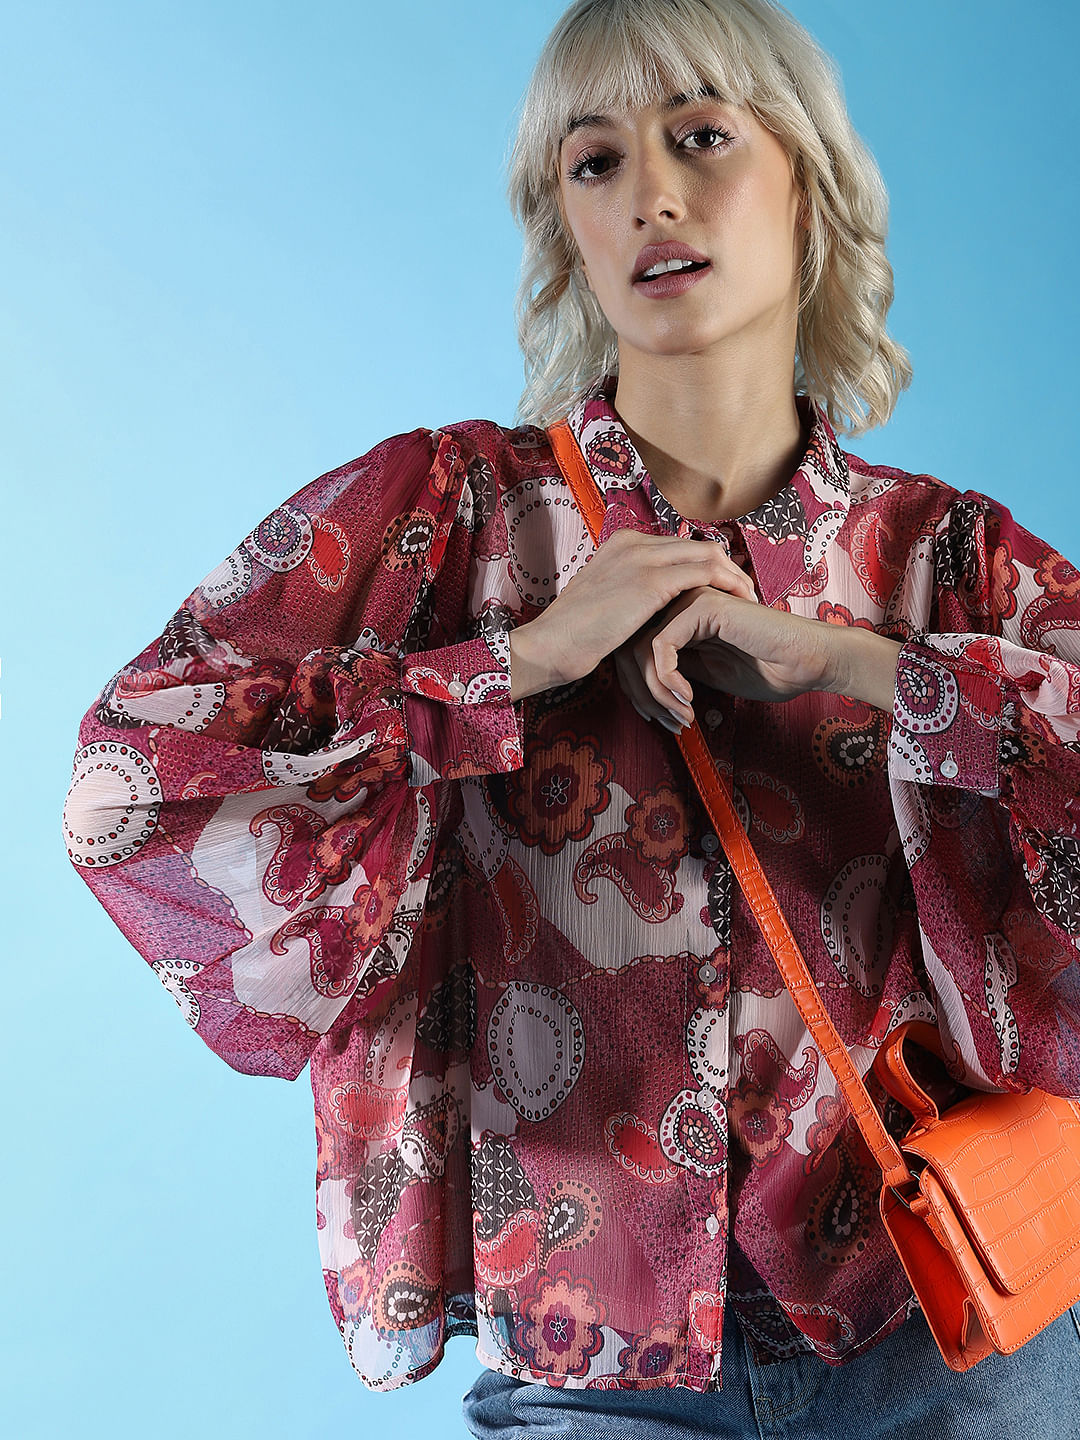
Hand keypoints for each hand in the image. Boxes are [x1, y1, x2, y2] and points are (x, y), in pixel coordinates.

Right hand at [508, 530, 755, 699]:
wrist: (549, 646)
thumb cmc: (572, 637)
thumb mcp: (603, 603)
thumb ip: (628, 594)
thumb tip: (652, 607)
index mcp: (621, 545)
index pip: (680, 547)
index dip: (708, 566)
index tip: (726, 589)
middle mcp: (633, 543)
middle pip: (699, 545)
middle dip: (729, 568)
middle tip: (748, 593)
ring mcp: (642, 558)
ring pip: (709, 554)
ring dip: (735, 575)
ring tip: (750, 599)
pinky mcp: (650, 580)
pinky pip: (705, 572)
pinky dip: (728, 585)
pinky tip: (741, 604)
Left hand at [616, 586, 901, 727]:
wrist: (807, 661)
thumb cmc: (765, 668)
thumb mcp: (703, 675)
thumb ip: (671, 671)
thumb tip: (636, 685)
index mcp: (676, 615)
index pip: (630, 648)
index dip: (636, 689)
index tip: (656, 721)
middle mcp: (677, 602)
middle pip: (626, 646)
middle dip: (641, 694)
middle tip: (666, 724)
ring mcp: (688, 600)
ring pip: (639, 648)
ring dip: (655, 693)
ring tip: (681, 717)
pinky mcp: (701, 607)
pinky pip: (661, 646)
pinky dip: (668, 680)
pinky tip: (689, 699)